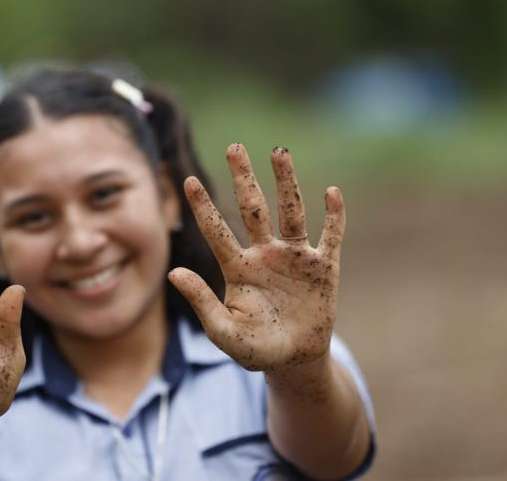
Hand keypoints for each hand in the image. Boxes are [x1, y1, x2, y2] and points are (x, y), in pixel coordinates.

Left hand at [169, 144, 344, 373]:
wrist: (294, 360)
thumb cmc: (255, 348)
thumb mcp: (224, 331)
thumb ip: (201, 302)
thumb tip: (172, 273)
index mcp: (238, 267)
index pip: (216, 231)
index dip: (203, 207)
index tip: (188, 181)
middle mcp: (265, 254)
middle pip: (253, 209)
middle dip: (244, 178)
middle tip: (234, 147)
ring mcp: (295, 257)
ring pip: (291, 212)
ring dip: (286, 182)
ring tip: (279, 151)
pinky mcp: (323, 267)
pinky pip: (331, 236)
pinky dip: (334, 216)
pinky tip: (331, 193)